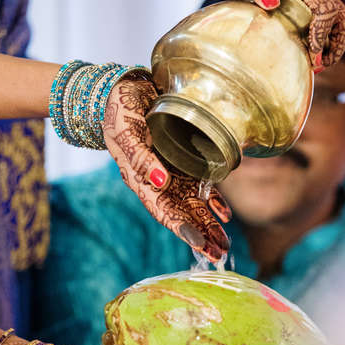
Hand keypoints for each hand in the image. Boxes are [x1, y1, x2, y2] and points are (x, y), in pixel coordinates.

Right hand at [103, 75, 231, 262]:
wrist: (123, 88)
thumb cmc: (118, 111)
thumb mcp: (125, 132)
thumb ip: (141, 158)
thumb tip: (161, 181)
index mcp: (141, 180)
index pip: (164, 211)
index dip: (183, 229)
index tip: (199, 245)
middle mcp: (159, 182)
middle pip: (183, 215)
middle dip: (201, 236)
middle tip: (219, 255)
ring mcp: (173, 172)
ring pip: (194, 206)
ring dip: (210, 226)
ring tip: (225, 245)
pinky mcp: (183, 160)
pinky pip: (201, 186)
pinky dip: (214, 201)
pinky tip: (226, 215)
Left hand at [200, 0, 344, 68]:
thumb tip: (271, 3)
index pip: (325, 5)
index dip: (323, 32)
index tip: (312, 54)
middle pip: (341, 14)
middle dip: (336, 42)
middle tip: (318, 64)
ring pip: (333, 19)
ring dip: (330, 44)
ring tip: (315, 65)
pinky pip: (316, 21)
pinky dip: (317, 40)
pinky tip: (303, 54)